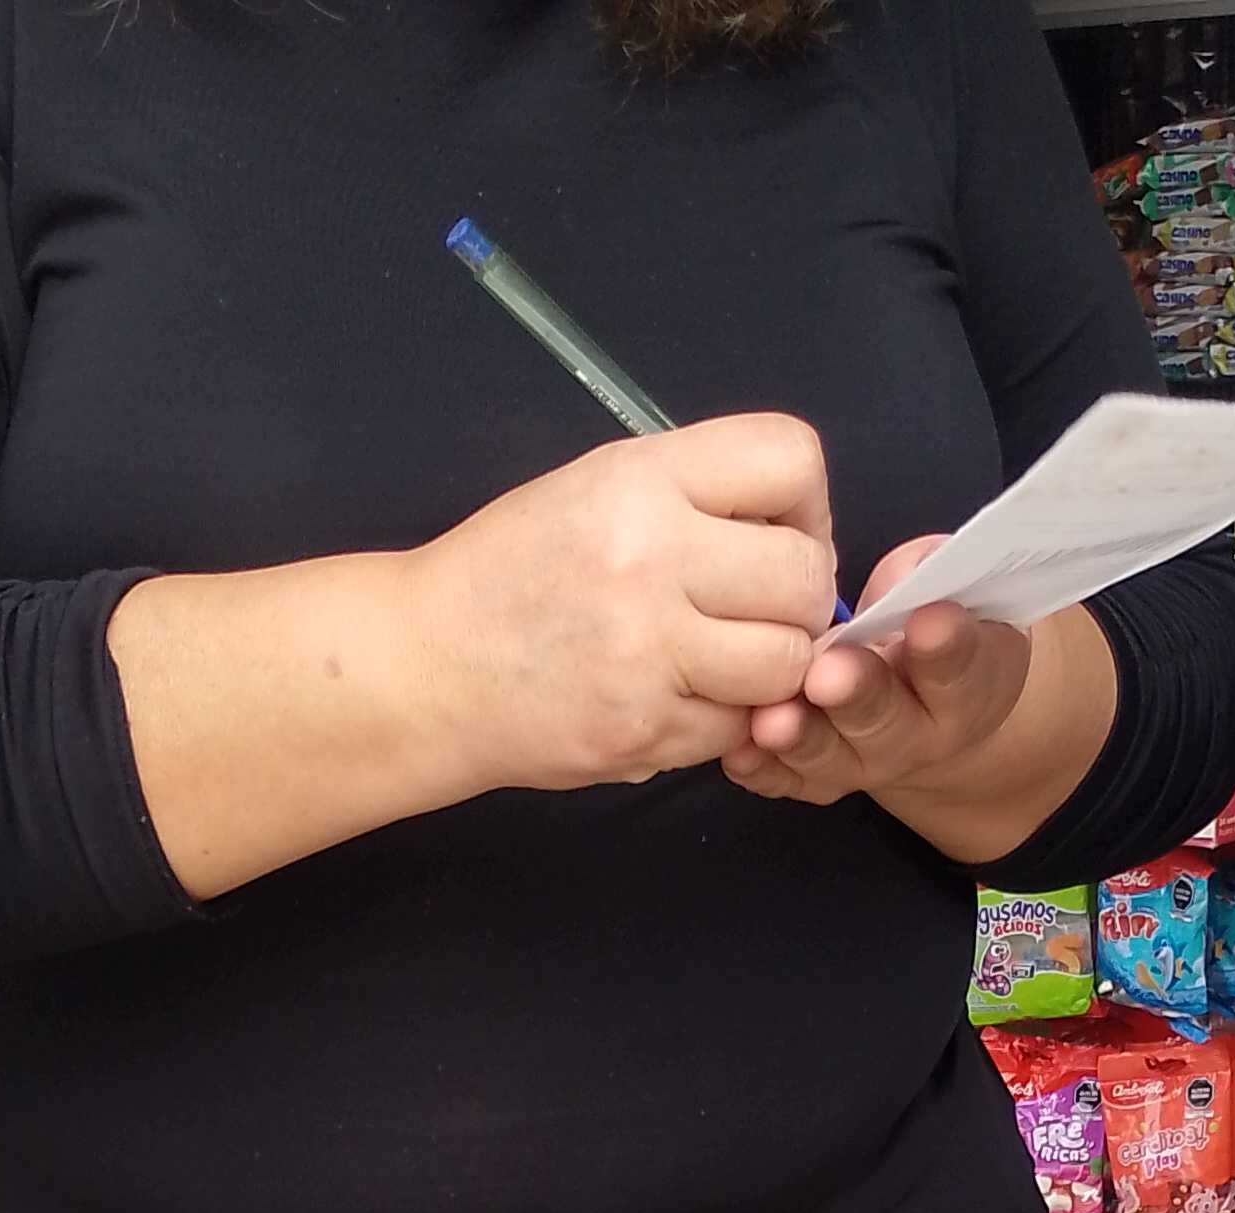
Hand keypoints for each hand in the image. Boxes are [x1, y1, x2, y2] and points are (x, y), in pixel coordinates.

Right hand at [408, 416, 837, 797]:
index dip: (805, 504)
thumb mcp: (597, 488)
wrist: (428, 667)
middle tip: (756, 611)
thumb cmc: (514, 573)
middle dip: (798, 598)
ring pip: (785, 663)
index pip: (790, 460)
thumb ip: (696, 494)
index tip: (777, 534)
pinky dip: (724, 719)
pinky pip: (736, 726)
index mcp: (643, 480)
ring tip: (723, 660)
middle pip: (804, 576)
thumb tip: (796, 533)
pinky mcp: (643, 730)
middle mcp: (651, 557)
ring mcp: (648, 652)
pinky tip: (679, 698)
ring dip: (770, 668)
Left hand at [721, 535, 1034, 812]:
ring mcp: (863, 762)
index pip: (960, 666)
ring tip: (771, 720)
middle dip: (855, 694)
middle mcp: (917, 735)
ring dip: (799, 738)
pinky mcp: (817, 778)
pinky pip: (786, 780)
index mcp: (968, 684)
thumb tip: (894, 582)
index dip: (945, 645)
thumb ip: (926, 576)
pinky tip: (736, 749)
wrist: (923, 705)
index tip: (930, 622)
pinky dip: (760, 768)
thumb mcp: (950, 589)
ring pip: (830, 756)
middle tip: (827, 674)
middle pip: (885, 719)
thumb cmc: (933, 624)